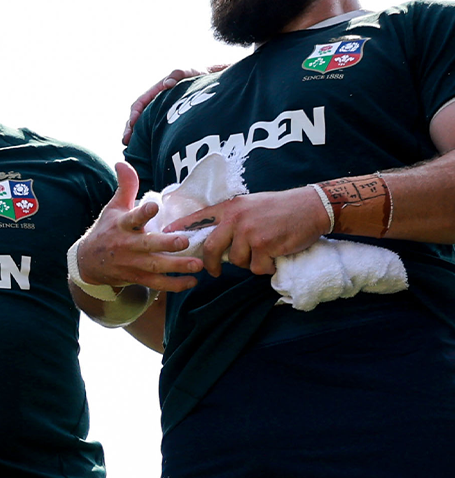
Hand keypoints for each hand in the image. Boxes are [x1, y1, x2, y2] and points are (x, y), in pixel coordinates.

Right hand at [75, 163, 202, 290]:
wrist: (87, 263)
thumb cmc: (107, 230)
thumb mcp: (113, 208)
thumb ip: (125, 186)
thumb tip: (122, 162)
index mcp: (121, 225)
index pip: (131, 217)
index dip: (142, 212)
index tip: (153, 206)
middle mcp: (126, 245)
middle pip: (147, 245)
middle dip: (165, 245)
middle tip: (184, 241)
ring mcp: (131, 264)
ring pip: (155, 266)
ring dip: (177, 266)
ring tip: (198, 264)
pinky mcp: (136, 278)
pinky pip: (157, 283)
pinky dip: (174, 285)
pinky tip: (192, 281)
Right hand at [123, 64, 229, 143]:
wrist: (215, 83)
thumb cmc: (201, 76)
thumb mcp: (191, 72)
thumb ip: (178, 74)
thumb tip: (167, 84)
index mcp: (157, 92)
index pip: (139, 104)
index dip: (134, 115)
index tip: (131, 125)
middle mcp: (156, 103)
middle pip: (138, 117)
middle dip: (130, 129)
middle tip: (126, 142)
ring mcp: (162, 112)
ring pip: (145, 125)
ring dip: (137, 136)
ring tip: (132, 149)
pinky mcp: (169, 121)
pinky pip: (156, 130)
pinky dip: (150, 139)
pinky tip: (149, 150)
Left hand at [166, 186, 325, 275]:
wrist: (311, 207)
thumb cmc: (281, 208)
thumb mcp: (249, 205)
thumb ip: (231, 219)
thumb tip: (214, 238)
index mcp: (229, 208)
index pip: (198, 219)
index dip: (180, 228)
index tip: (166, 236)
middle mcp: (234, 219)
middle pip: (210, 248)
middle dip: (211, 264)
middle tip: (215, 272)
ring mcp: (248, 232)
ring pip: (238, 261)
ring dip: (251, 263)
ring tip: (265, 251)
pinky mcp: (263, 245)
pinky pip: (257, 267)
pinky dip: (267, 267)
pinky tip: (276, 256)